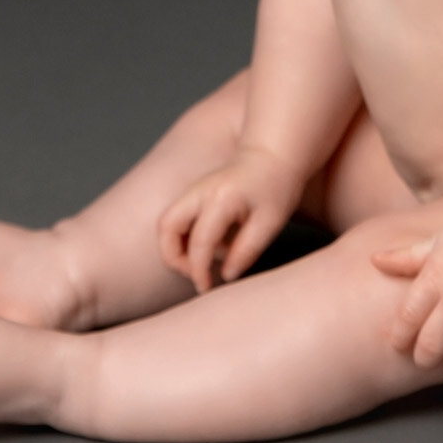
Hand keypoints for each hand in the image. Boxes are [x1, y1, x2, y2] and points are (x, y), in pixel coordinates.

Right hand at [158, 148, 303, 291]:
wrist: (274, 154)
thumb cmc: (277, 187)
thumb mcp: (270, 224)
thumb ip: (247, 251)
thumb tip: (225, 275)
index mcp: (221, 198)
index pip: (199, 241)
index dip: (199, 271)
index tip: (207, 287)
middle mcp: (200, 191)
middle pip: (165, 227)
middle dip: (173, 257)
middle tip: (198, 274)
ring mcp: (193, 190)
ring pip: (166, 223)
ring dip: (177, 248)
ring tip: (207, 262)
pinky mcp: (194, 194)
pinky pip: (177, 220)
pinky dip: (184, 239)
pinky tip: (214, 246)